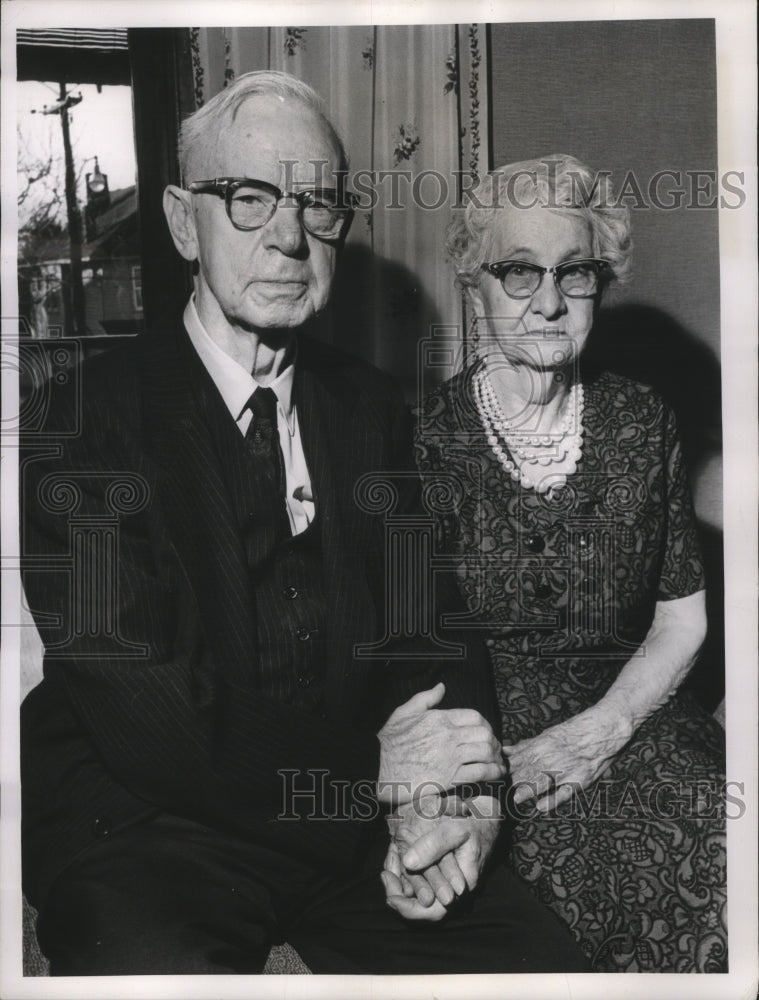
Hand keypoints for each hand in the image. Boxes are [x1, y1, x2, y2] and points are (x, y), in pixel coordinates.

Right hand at [377, 683, 504, 805]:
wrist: (376, 768)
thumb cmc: (388, 741)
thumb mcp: (404, 712)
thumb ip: (426, 698)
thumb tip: (442, 687)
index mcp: (440, 718)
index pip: (475, 716)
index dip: (485, 725)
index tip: (486, 732)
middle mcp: (448, 736)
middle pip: (485, 734)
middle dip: (494, 742)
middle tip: (495, 750)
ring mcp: (450, 758)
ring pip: (486, 752)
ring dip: (496, 758)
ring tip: (498, 763)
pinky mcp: (449, 778)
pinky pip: (479, 773)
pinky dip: (492, 773)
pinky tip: (494, 774)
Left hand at [382, 793, 500, 920]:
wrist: (488, 817)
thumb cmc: (475, 822)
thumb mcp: (456, 829)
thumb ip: (434, 845)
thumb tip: (407, 862)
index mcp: (461, 886)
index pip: (432, 911)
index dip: (409, 908)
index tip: (390, 895)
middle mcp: (454, 890)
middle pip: (422, 907)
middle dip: (399, 895)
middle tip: (385, 875)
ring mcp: (448, 882)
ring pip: (419, 895)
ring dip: (401, 883)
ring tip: (388, 864)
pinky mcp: (441, 873)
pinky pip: (421, 882)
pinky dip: (406, 874)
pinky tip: (396, 857)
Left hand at [503, 705, 631, 812]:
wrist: (601, 730)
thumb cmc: (574, 732)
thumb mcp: (548, 735)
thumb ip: (527, 745)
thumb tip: (506, 750)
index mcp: (540, 746)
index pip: (517, 761)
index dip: (506, 771)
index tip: (497, 779)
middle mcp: (550, 758)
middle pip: (526, 773)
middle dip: (513, 783)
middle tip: (501, 792)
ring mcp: (564, 770)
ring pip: (541, 782)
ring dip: (527, 791)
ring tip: (515, 799)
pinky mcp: (579, 781)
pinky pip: (564, 793)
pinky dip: (552, 800)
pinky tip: (541, 807)